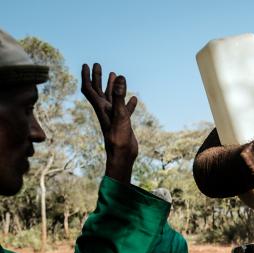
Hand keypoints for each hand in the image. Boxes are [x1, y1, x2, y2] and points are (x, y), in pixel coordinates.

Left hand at [81, 63, 137, 183]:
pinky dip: (128, 102)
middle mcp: (105, 111)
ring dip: (111, 87)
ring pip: (110, 98)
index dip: (87, 76)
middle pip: (97, 91)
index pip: (89, 89)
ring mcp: (113, 117)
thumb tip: (119, 76)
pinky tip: (134, 98)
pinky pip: (124, 109)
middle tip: (98, 65)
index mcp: (100, 108)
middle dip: (97, 77)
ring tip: (115, 75)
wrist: (122, 156)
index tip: (87, 64)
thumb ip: (118, 96)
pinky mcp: (122, 123)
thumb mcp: (120, 114)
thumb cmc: (118, 138)